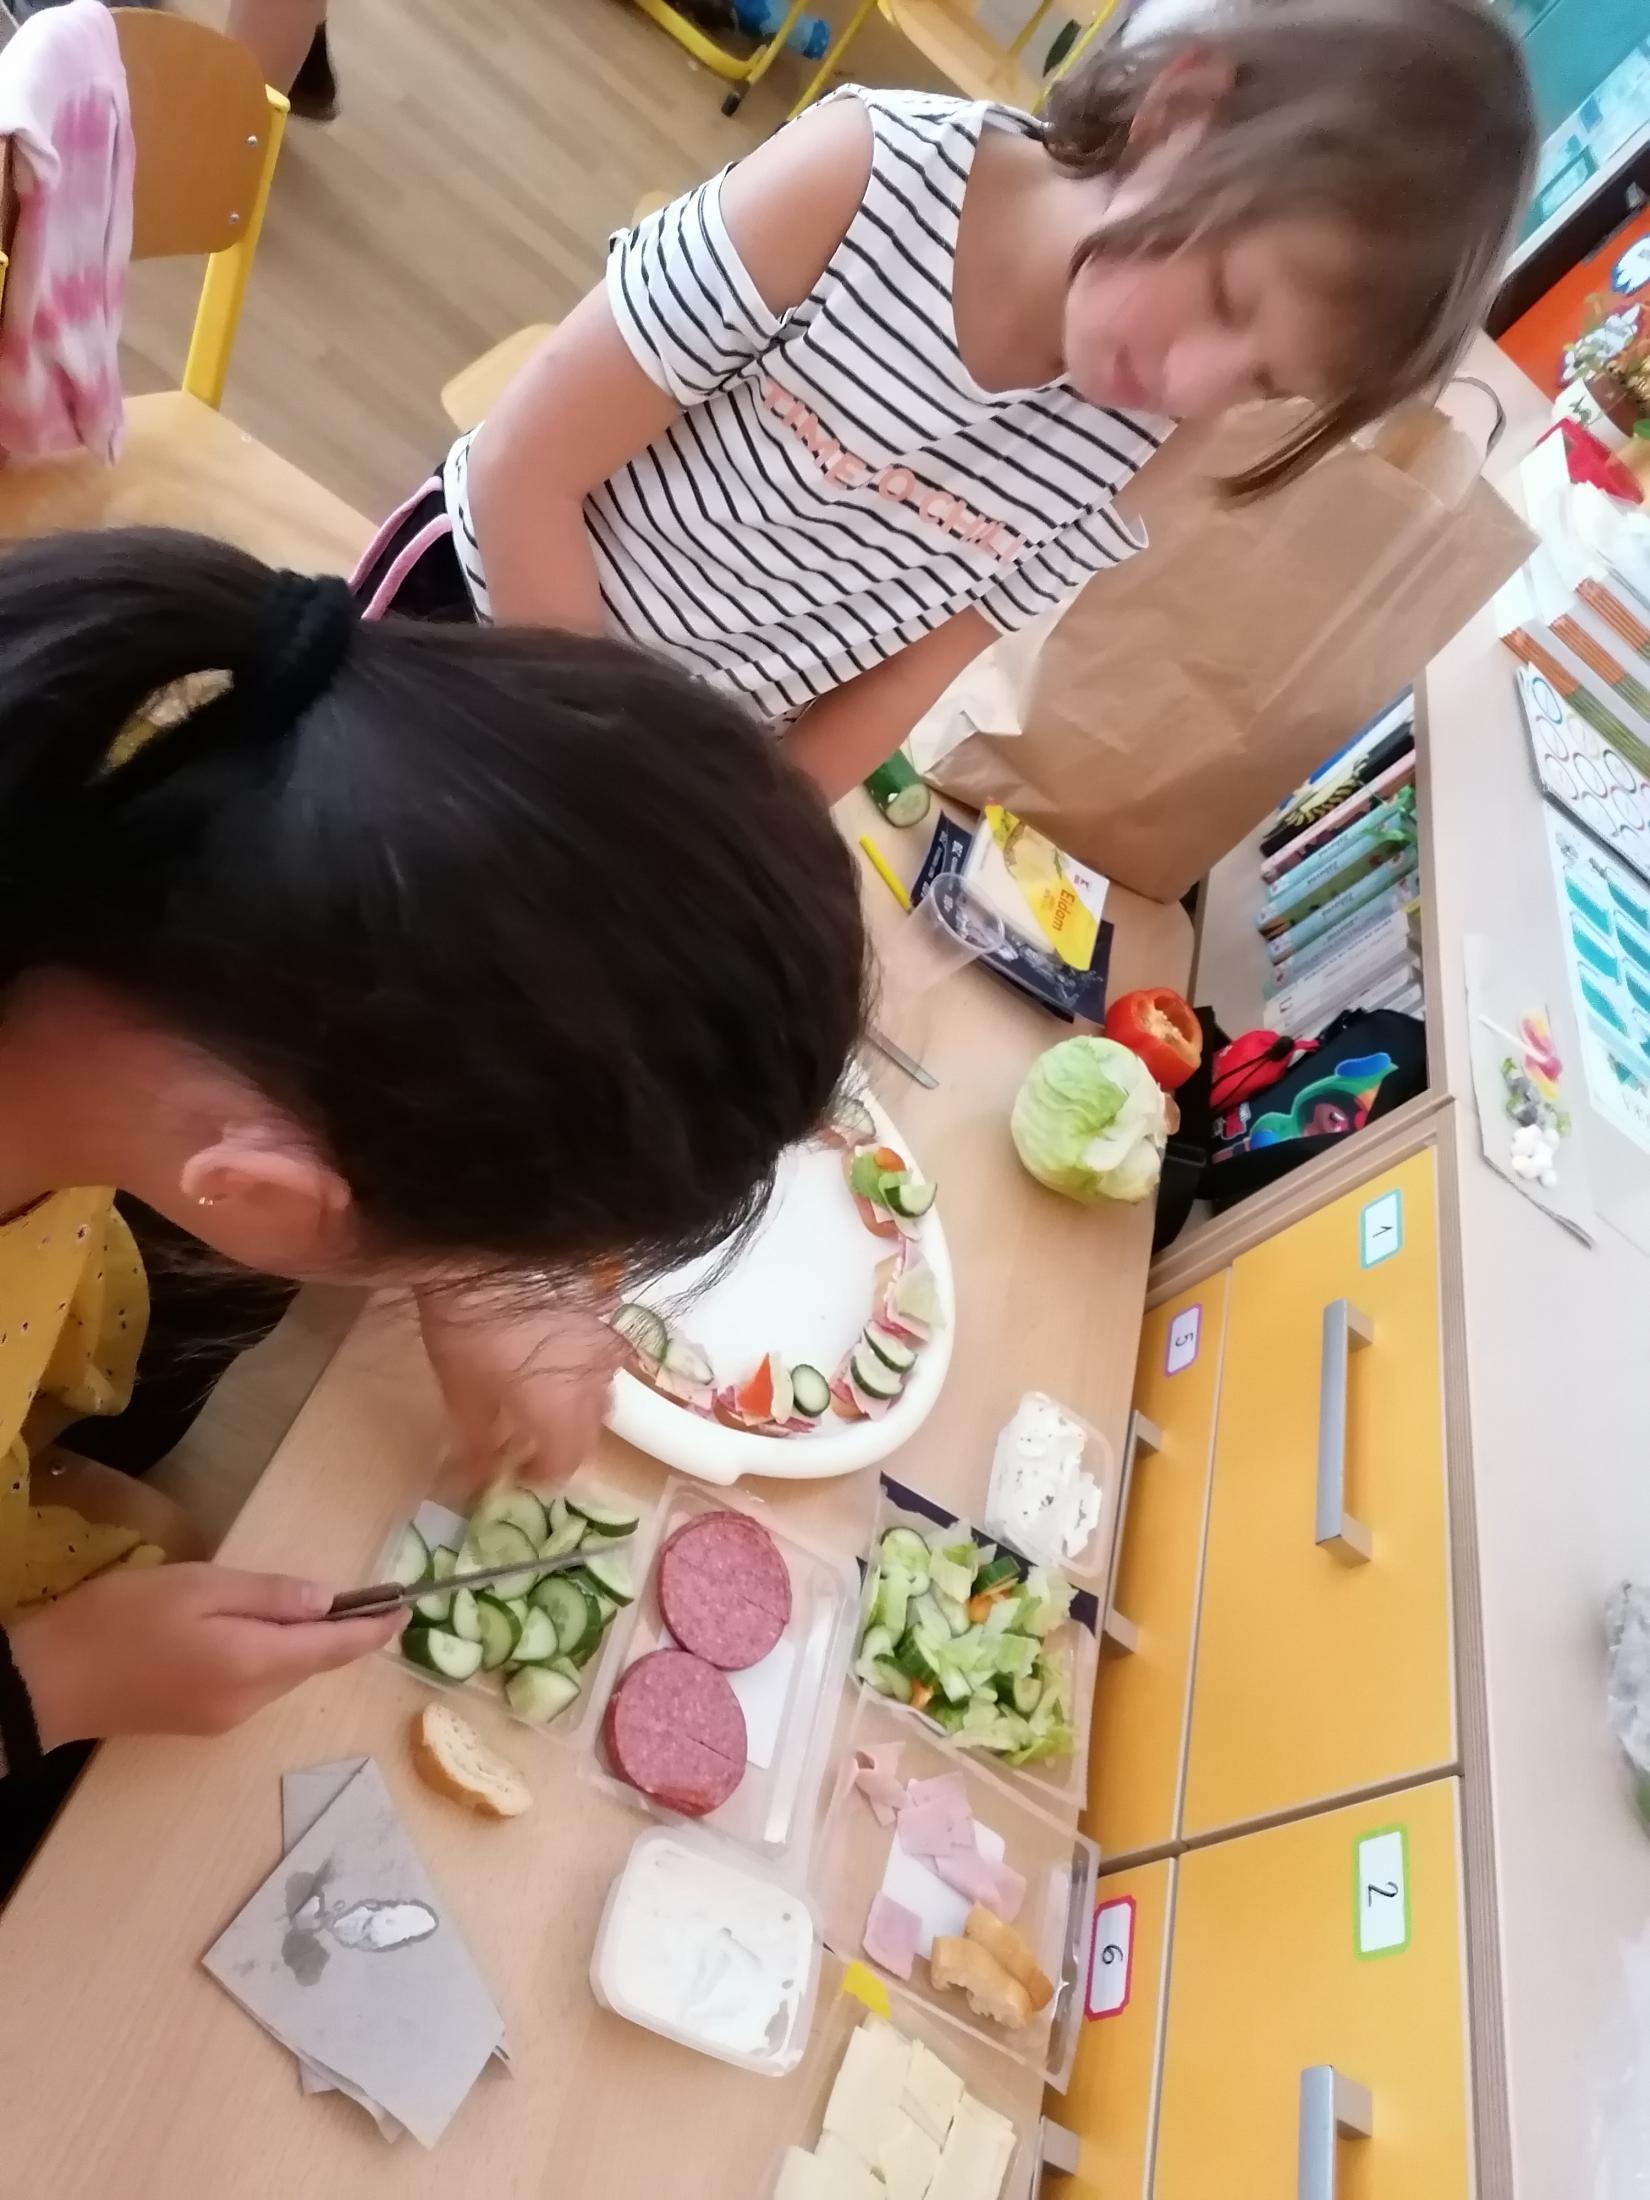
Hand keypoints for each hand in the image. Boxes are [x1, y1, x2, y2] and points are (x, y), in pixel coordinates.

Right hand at [8, 1563, 403, 1750]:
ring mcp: (223, 1718)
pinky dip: (269, 1656)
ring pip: (282, 1674)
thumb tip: (326, 1600)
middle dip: (338, 1632)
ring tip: (305, 1605)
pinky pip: (253, 1684)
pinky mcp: (199, 1722)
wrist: (48, 1683)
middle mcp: (250, 1702)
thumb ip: (268, 1596)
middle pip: (309, 1663)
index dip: (373, 1631)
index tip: (407, 1611)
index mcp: (255, 1664)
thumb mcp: (199, 1587)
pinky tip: (253, 1631)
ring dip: (300, 1643)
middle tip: (365, 1595)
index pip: (333, 1649)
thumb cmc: (123, 1621)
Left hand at [418, 1290, 623, 1493]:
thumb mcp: (461, 1391)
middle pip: (590, 1432)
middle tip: (527, 1438)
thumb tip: (477, 1477)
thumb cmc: (470, 1328)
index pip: (565, 1465)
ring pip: (601, 1391)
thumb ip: (477, 1441)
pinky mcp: (602, 1310)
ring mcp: (603, 1344)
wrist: (491, 1248)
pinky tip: (552, 1352)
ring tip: (540, 1394)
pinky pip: (598, 1354)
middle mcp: (595, 1384)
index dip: (539, 1474)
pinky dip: (580, 1366)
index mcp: (562, 1414)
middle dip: (562, 1443)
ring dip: (576, 1404)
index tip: (515, 1472)